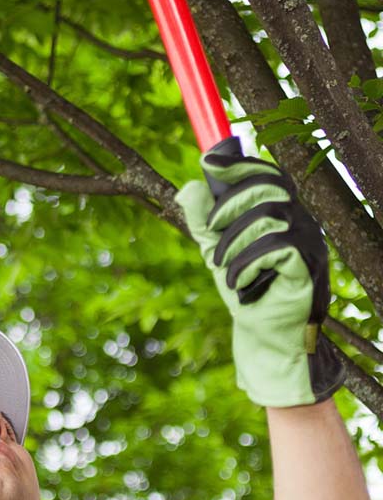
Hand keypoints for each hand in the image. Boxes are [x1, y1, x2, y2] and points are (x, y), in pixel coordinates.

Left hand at [174, 149, 344, 406]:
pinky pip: (277, 247)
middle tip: (210, 231)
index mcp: (281, 213)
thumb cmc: (245, 290)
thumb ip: (203, 221)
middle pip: (267, 188)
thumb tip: (189, 186)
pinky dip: (248, 262)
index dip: (240, 165)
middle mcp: (301, 222)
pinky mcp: (309, 267)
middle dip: (230, 206)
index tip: (209, 163)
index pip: (267, 175)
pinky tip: (239, 282)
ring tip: (223, 268)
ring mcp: (310, 243)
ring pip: (268, 216)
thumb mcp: (215, 251)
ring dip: (234, 241)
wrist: (263, 335)